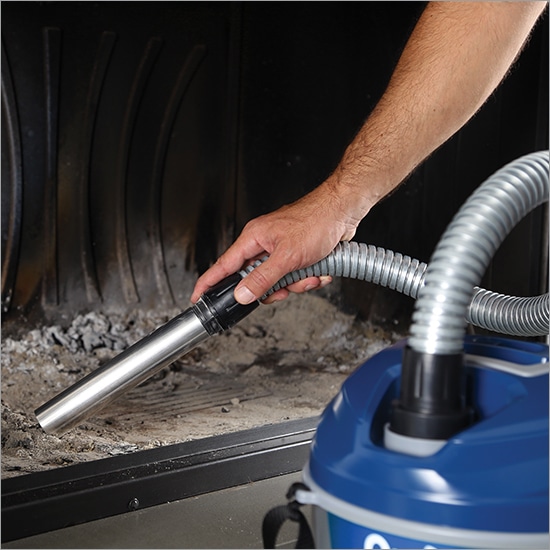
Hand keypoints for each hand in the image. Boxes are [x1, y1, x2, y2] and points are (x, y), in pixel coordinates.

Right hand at [190, 179, 362, 303]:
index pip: (224, 265)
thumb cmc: (316, 221)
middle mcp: (264, 244)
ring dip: (296, 283)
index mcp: (253, 239)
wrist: (344, 211)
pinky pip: (295, 276)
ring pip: (278, 281)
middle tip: (285, 288)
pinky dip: (308, 277)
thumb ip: (262, 278)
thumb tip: (242, 294)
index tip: (197, 297)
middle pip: (255, 279)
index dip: (209, 283)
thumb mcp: (287, 257)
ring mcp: (281, 249)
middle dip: (274, 288)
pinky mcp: (296, 254)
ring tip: (310, 273)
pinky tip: (319, 270)